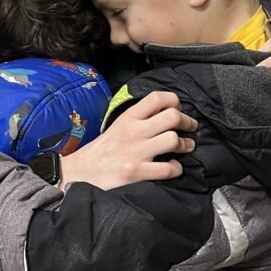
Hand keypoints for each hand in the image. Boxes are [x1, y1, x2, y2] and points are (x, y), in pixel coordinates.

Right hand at [59, 91, 196, 189]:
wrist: (80, 172)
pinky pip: (167, 168)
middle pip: (172, 116)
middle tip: (190, 128)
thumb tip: (164, 115)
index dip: (174, 101)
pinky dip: (176, 169)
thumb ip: (138, 120)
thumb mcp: (117, 127)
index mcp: (128, 118)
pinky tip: (173, 168)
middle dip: (187, 122)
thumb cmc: (101, 151)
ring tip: (186, 148)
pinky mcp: (136, 172)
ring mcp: (135, 152)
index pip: (157, 98)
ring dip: (185, 145)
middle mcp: (133, 131)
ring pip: (173, 140)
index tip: (178, 109)